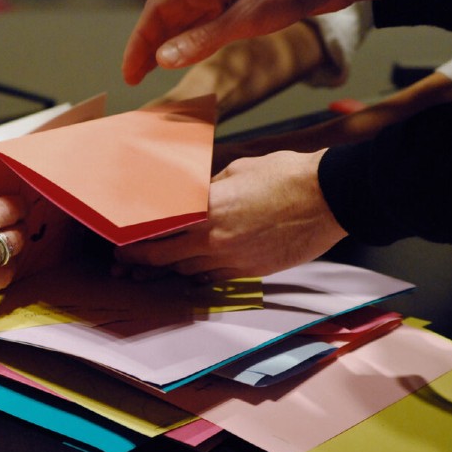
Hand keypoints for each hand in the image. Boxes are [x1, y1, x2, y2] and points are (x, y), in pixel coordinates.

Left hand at [114, 149, 346, 280]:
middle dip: (140, 262)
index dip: (134, 240)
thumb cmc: (286, 176)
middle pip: (164, 258)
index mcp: (206, 209)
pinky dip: (198, 275)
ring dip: (169, 270)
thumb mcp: (237, 172)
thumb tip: (194, 198)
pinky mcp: (252, 272)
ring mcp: (234, 260)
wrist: (330, 197)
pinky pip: (215, 279)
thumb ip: (209, 190)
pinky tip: (191, 271)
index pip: (158, 230)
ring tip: (153, 269)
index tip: (121, 243)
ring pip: (187, 272)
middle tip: (125, 263)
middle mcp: (214, 240)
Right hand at [122, 0, 382, 84]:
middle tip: (135, 77)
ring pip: (182, 22)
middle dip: (147, 47)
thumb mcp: (244, 19)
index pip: (155, 13)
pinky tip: (184, 57)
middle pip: (164, 17)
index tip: (130, 73)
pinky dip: (189, 43)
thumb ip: (202, 39)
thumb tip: (163, 58)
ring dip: (166, 46)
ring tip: (151, 72)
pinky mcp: (238, 6)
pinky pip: (203, 25)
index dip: (138, 44)